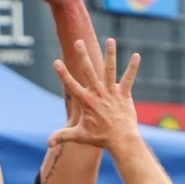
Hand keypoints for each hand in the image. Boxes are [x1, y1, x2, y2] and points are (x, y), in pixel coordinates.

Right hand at [48, 37, 140, 153]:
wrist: (121, 140)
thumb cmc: (100, 138)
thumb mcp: (79, 136)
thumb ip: (63, 136)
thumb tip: (48, 143)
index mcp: (87, 102)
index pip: (72, 86)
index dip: (63, 74)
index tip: (56, 62)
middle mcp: (99, 94)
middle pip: (89, 72)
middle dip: (83, 56)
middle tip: (79, 42)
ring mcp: (112, 93)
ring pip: (110, 70)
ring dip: (110, 54)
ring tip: (110, 40)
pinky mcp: (124, 94)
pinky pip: (128, 78)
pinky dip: (133, 67)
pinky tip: (136, 55)